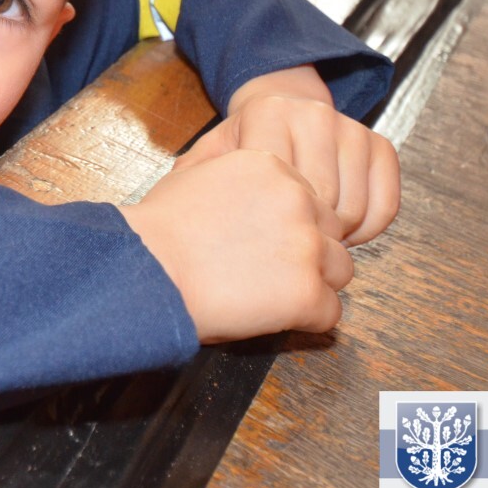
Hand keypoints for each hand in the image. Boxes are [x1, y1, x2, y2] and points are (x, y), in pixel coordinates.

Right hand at [123, 150, 353, 341]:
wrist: (147, 268)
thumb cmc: (157, 230)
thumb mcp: (198, 178)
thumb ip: (238, 184)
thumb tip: (249, 202)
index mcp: (270, 166)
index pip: (309, 197)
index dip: (289, 225)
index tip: (264, 242)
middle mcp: (296, 199)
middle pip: (331, 232)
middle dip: (308, 253)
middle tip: (270, 272)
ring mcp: (305, 246)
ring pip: (340, 271)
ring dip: (314, 285)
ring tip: (273, 296)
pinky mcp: (305, 292)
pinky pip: (330, 314)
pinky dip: (308, 321)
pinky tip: (272, 317)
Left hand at [182, 72, 399, 246]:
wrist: (273, 112)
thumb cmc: (239, 153)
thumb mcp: (210, 160)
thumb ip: (196, 181)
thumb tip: (179, 219)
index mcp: (266, 115)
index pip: (282, 192)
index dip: (272, 226)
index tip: (257, 232)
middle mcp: (313, 114)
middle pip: (321, 206)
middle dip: (305, 235)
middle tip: (285, 238)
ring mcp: (350, 127)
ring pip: (356, 209)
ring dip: (336, 235)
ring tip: (309, 232)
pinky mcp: (379, 145)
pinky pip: (386, 204)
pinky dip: (368, 228)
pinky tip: (342, 229)